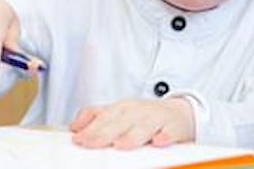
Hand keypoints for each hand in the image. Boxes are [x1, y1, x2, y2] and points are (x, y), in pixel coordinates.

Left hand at [69, 97, 193, 148]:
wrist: (179, 112)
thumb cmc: (144, 115)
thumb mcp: (117, 113)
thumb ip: (94, 117)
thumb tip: (74, 127)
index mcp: (121, 108)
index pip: (103, 118)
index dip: (89, 129)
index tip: (78, 139)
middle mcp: (137, 112)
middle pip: (119, 122)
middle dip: (104, 133)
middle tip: (91, 143)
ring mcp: (156, 118)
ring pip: (143, 126)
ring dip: (132, 135)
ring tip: (120, 144)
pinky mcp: (174, 126)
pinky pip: (170, 131)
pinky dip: (164, 136)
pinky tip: (158, 142)